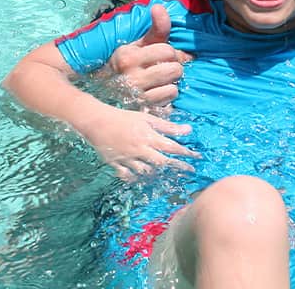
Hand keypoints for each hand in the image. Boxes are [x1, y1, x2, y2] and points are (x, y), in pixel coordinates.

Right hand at [78, 104, 199, 180]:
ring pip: (145, 171)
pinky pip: (127, 175)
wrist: (97, 122)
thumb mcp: (147, 119)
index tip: (197, 157)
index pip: (172, 147)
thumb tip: (188, 130)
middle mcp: (139, 150)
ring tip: (166, 174)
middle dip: (177, 166)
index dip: (186, 153)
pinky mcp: (115, 164)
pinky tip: (141, 177)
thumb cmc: (124, 118)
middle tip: (189, 170)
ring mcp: (127, 158)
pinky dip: (135, 177)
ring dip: (157, 173)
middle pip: (162, 162)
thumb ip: (167, 126)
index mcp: (148, 137)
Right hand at [95, 4, 192, 107]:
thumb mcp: (140, 44)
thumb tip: (159, 6)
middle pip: (174, 69)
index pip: (168, 51)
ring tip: (160, 81)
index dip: (169, 53)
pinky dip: (168, 97)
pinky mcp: (142, 110)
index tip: (161, 56)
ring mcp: (136, 96)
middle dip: (173, 68)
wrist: (108, 90)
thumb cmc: (131, 63)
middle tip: (162, 69)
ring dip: (171, 84)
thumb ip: (156, 27)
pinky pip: (169, 101)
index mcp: (127, 56)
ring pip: (173, 87)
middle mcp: (130, 76)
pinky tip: (158, 93)